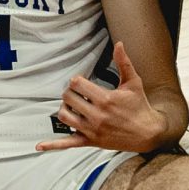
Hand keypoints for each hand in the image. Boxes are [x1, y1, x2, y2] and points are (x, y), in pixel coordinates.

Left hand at [38, 42, 168, 151]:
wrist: (148, 132)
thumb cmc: (140, 106)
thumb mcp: (133, 82)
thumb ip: (123, 62)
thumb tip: (118, 44)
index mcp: (105, 99)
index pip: (77, 83)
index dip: (77, 80)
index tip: (83, 82)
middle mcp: (96, 115)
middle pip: (68, 98)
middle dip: (70, 92)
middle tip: (78, 93)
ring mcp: (92, 130)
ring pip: (64, 116)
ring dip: (65, 108)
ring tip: (73, 106)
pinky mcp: (90, 142)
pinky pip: (68, 143)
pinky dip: (53, 144)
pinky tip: (40, 145)